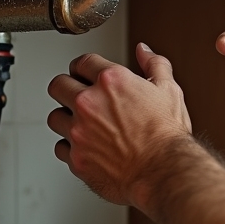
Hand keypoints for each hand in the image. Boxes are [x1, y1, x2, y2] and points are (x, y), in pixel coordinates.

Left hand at [47, 43, 191, 205]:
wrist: (163, 172)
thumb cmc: (167, 135)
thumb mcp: (169, 90)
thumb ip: (154, 64)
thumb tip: (144, 51)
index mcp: (111, 81)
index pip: (82, 62)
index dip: (83, 67)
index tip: (84, 73)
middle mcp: (89, 103)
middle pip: (58, 85)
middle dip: (67, 87)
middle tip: (76, 94)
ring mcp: (79, 132)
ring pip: (55, 117)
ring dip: (66, 118)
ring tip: (82, 123)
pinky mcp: (76, 158)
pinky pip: (61, 148)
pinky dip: (70, 147)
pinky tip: (86, 146)